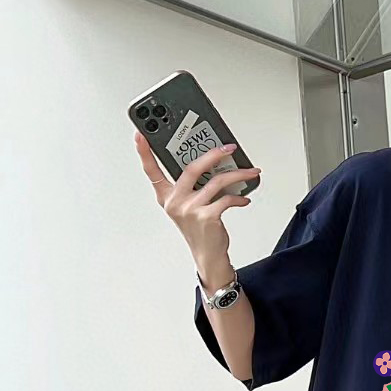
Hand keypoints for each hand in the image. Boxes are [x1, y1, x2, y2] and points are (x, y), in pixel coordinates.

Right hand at [134, 130, 259, 266]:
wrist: (207, 255)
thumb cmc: (199, 229)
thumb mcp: (189, 206)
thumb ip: (194, 187)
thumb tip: (214, 164)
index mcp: (167, 196)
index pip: (152, 171)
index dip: (145, 152)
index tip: (140, 135)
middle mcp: (175, 202)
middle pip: (192, 168)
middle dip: (213, 154)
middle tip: (228, 148)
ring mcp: (190, 210)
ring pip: (217, 181)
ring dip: (238, 175)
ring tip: (250, 172)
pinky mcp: (206, 217)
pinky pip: (226, 198)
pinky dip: (239, 197)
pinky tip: (243, 198)